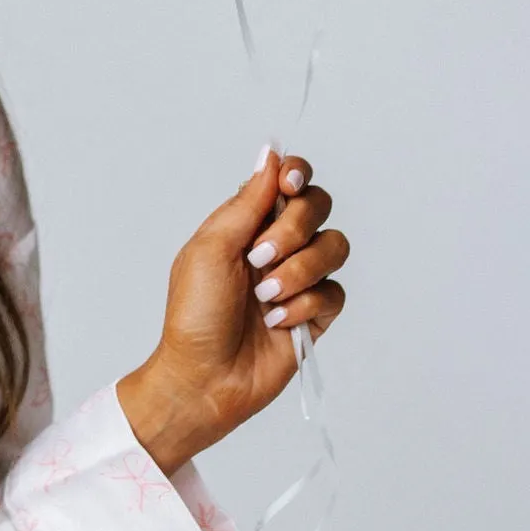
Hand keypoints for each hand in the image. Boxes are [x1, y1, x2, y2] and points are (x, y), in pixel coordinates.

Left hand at [115, 148, 349, 471]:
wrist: (203, 378)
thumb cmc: (194, 315)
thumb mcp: (211, 248)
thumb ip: (247, 201)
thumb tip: (270, 153)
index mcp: (248, 223)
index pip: (289, 181)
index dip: (297, 175)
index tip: (289, 186)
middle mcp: (278, 246)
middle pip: (318, 207)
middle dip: (294, 230)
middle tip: (259, 259)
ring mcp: (299, 279)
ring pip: (335, 247)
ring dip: (300, 271)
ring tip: (265, 298)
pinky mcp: (316, 314)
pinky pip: (334, 292)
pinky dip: (305, 305)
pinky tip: (277, 322)